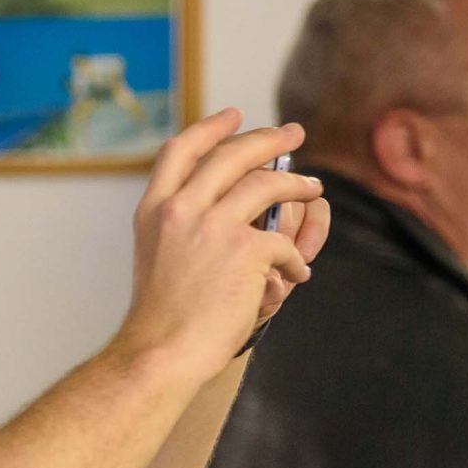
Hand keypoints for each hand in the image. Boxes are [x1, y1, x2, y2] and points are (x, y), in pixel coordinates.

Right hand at [115, 109, 327, 379]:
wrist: (161, 351)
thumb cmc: (161, 317)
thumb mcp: (157, 255)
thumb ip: (181, 225)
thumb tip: (226, 203)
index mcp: (154, 209)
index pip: (181, 150)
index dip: (211, 128)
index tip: (235, 115)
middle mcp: (180, 209)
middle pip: (231, 155)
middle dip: (268, 139)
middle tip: (293, 133)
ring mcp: (212, 227)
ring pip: (267, 185)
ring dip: (297, 184)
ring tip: (314, 188)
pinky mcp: (244, 251)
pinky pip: (283, 243)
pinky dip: (294, 260)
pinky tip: (295, 275)